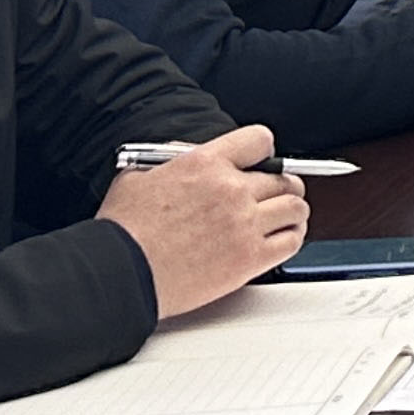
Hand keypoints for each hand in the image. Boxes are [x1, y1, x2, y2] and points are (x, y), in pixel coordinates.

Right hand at [97, 127, 311, 316]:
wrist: (119, 274)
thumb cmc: (122, 233)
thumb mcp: (136, 179)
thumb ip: (167, 165)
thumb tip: (177, 161)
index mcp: (205, 164)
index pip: (259, 140)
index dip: (263, 152)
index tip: (262, 163)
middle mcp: (231, 189)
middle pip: (283, 177)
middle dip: (282, 185)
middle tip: (276, 195)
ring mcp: (244, 223)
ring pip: (295, 206)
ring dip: (292, 210)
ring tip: (284, 217)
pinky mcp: (250, 257)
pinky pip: (292, 241)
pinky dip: (292, 237)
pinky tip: (283, 238)